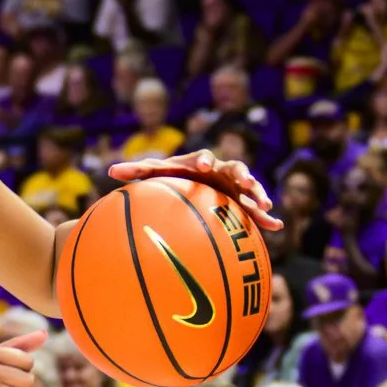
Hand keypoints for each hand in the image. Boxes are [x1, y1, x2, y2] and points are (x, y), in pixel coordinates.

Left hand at [106, 149, 283, 231]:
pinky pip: (256, 211)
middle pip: (235, 169)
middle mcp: (221, 172)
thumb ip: (137, 172)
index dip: (203, 160)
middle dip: (242, 175)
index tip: (202, 165)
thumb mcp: (156, 175)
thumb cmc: (172, 178)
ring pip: (251, 190)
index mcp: (200, 163)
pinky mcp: (243, 202)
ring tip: (265, 206)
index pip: (203, 158)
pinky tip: (277, 228)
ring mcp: (235, 187)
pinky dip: (266, 218)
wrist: (192, 185)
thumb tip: (109, 171)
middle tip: (246, 182)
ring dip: (259, 195)